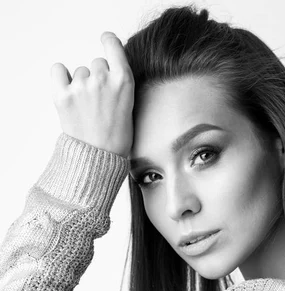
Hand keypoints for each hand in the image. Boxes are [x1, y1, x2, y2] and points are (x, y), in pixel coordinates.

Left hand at [50, 32, 134, 157]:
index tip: (106, 41)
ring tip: (86, 108)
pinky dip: (60, 77)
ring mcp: (81, 87)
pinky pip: (58, 71)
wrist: (100, 159)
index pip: (113, 44)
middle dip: (97, 78)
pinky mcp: (62, 95)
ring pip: (79, 72)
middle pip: (96, 64)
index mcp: (123, 81)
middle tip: (99, 102)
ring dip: (81, 84)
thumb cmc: (116, 138)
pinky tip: (68, 91)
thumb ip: (118, 83)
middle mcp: (102, 79)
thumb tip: (104, 70)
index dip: (108, 41)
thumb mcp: (129, 105)